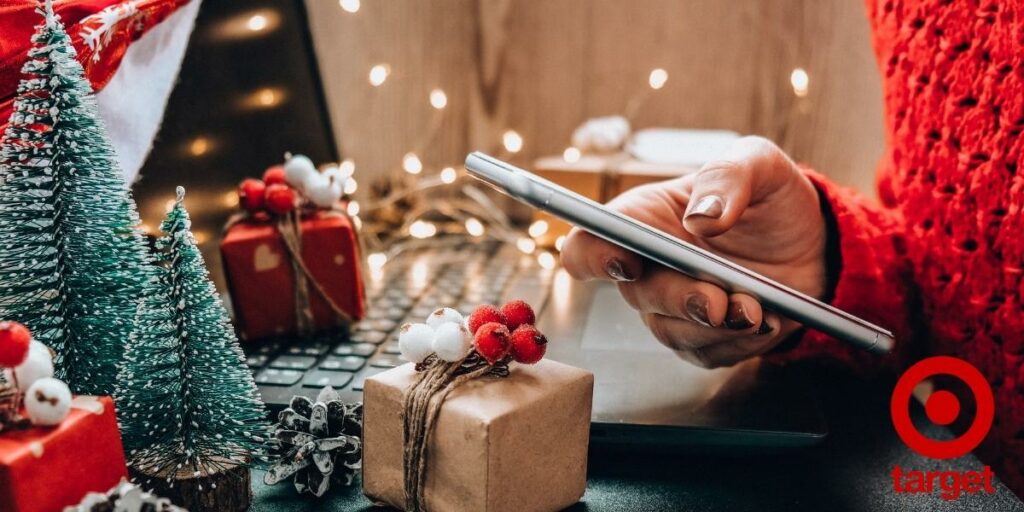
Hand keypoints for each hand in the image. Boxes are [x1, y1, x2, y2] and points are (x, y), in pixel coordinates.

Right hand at [560, 136, 827, 367]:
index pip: (589, 243)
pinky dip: (739, 343)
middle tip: (716, 302)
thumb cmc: (769, 197)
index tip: (629, 263)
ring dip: (714, 328)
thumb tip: (702, 217)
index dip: (594, 257)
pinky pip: (707, 354)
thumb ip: (728, 176)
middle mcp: (647, 267)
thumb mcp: (759, 163)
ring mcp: (672, 307)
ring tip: (757, 310)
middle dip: (678, 300)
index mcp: (643, 219)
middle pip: (636, 294)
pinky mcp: (702, 339)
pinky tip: (769, 321)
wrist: (810, 241)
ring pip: (672, 332)